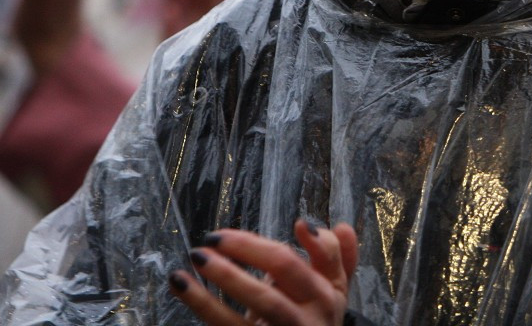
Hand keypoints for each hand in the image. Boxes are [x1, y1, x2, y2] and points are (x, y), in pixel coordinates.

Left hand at [170, 219, 358, 325]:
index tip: (298, 225)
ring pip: (260, 300)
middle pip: (286, 271)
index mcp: (328, 294)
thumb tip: (341, 226)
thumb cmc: (309, 320)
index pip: (327, 260)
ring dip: (226, 274)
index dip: (316, 243)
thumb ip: (333, 256)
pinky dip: (202, 303)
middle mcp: (310, 314)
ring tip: (197, 256)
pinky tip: (182, 284)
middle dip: (251, 248)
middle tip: (216, 236)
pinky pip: (226, 325)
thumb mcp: (331, 291)